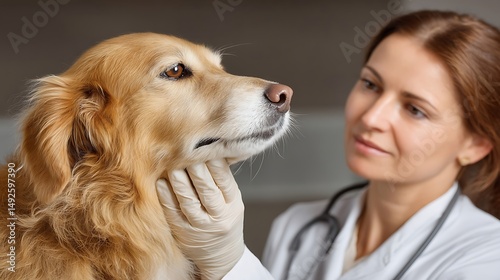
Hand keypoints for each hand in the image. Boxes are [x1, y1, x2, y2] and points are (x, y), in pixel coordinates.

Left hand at [156, 159, 244, 279]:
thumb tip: (210, 151)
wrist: (221, 256)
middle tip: (188, 153)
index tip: (208, 147)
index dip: (216, 165)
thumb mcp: (232, 202)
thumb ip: (222, 181)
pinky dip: (166, 197)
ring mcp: (200, 226)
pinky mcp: (183, 233)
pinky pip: (173, 213)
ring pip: (189, 202)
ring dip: (180, 182)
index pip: (225, 182)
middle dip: (197, 171)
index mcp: (233, 205)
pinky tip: (161, 183)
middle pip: (207, 191)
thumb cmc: (225, 221)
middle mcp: (218, 217)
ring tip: (173, 166)